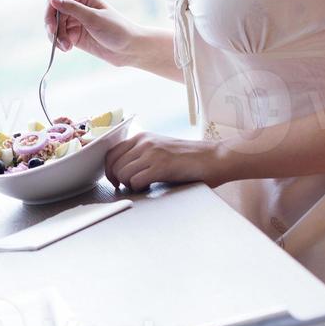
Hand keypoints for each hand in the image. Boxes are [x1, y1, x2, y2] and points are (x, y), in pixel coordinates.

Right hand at [45, 0, 144, 67]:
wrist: (130, 49)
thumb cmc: (117, 29)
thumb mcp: (93, 18)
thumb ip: (72, 8)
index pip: (57, 0)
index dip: (50, 12)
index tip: (51, 26)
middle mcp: (77, 8)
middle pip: (53, 15)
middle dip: (53, 28)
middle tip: (57, 39)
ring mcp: (75, 22)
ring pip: (55, 28)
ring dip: (57, 38)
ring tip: (66, 47)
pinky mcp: (75, 36)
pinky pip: (60, 38)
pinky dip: (60, 43)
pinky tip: (67, 49)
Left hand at [104, 132, 224, 191]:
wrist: (215, 157)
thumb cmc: (190, 158)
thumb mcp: (161, 150)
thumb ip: (142, 155)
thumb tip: (122, 171)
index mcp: (142, 137)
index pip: (111, 152)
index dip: (109, 169)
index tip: (115, 180)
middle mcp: (144, 142)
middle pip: (114, 164)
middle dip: (117, 179)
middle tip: (128, 187)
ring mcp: (152, 153)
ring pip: (122, 173)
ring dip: (129, 184)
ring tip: (142, 185)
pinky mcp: (161, 166)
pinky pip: (135, 180)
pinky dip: (139, 187)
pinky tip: (150, 187)